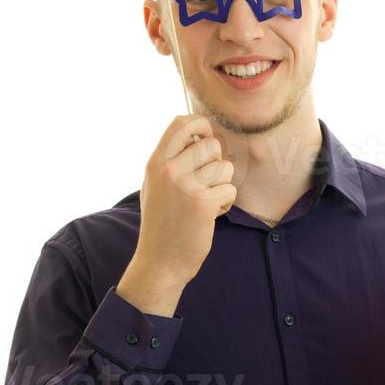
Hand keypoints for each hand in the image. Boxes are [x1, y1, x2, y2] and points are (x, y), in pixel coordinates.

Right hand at [116, 115, 236, 315]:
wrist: (160, 261)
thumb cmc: (162, 222)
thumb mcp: (155, 184)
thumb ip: (172, 159)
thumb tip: (198, 133)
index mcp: (156, 162)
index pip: (181, 122)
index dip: (200, 125)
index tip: (205, 139)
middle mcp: (169, 170)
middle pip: (211, 144)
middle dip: (216, 162)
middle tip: (205, 182)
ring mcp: (186, 186)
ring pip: (225, 167)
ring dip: (221, 185)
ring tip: (205, 201)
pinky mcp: (203, 203)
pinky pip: (229, 189)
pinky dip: (224, 202)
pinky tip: (209, 215)